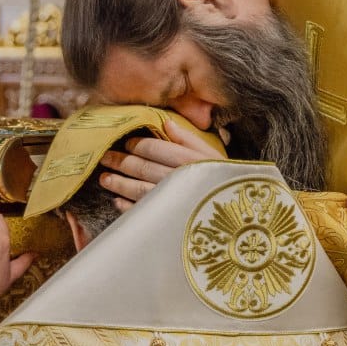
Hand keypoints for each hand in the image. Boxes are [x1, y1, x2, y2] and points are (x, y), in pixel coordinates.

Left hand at [98, 121, 222, 210]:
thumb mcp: (214, 157)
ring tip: (105, 179)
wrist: (242, 220)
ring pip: (138, 190)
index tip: (126, 143)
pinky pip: (143, 212)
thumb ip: (189, 139)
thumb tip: (166, 123)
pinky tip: (117, 202)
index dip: (137, 144)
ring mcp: (172, 202)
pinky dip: (127, 207)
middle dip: (121, 162)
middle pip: (143, 168)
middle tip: (105, 157)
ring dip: (119, 184)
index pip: (156, 148)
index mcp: (190, 161)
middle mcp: (179, 180)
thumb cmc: (226, 183)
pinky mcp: (167, 222)